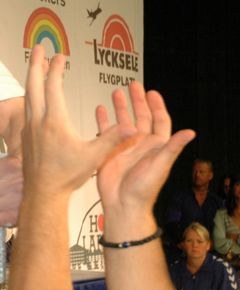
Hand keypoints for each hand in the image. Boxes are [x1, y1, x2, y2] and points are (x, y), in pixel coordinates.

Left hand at [22, 45, 126, 195]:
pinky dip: (31, 93)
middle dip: (36, 63)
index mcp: (54, 121)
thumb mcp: (94, 157)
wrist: (42, 193)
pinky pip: (27, 106)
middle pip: (33, 84)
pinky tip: (35, 93)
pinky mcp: (26, 135)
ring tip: (37, 65)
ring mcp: (29, 127)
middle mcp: (37, 120)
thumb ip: (113, 139)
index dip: (56, 69)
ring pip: (27, 94)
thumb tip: (136, 127)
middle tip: (39, 47)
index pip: (53, 86)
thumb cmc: (68, 175)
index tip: (61, 56)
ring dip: (32, 77)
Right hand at [95, 81, 194, 233]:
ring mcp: (123, 146)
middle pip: (140, 117)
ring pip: (122, 122)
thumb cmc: (143, 189)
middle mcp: (139, 144)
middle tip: (132, 85)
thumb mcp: (160, 166)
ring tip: (115, 93)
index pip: (158, 121)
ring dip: (120, 107)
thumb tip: (190, 133)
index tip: (151, 92)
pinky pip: (105, 132)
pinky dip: (102, 120)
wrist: (122, 204)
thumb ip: (172, 148)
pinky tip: (99, 110)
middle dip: (137, 100)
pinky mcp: (108, 151)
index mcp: (155, 146)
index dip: (156, 106)